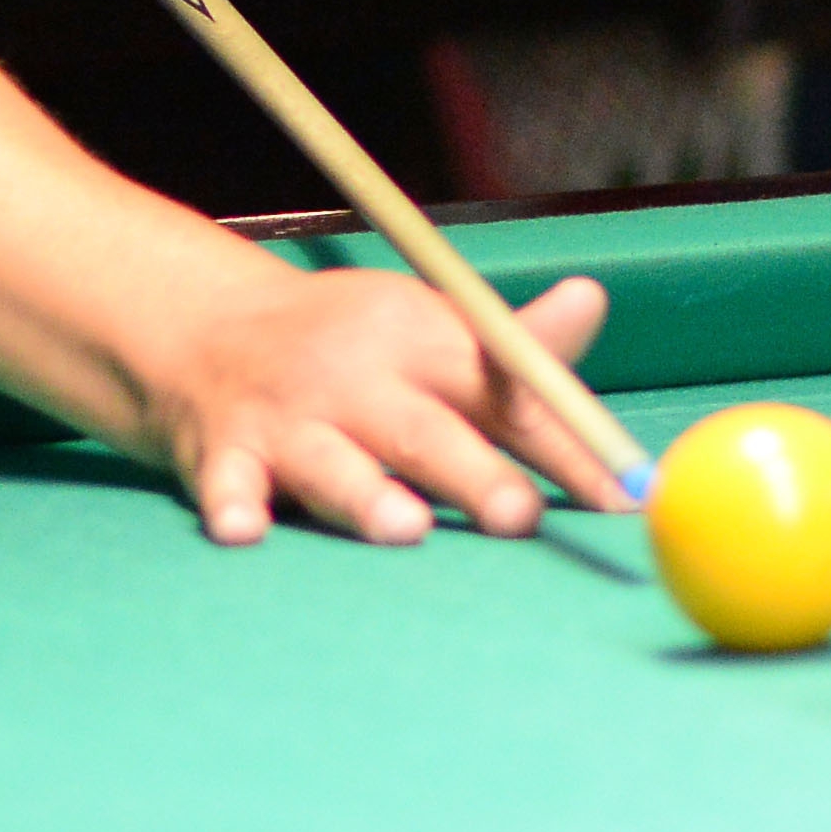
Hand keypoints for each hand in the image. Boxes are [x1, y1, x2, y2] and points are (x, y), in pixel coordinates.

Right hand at [134, 265, 617, 546]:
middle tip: (520, 517)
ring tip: (404, 530)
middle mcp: (355, 376)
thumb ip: (515, 352)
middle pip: (423, 431)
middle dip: (472, 474)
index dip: (565, 445)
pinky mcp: (223, 453)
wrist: (210, 331)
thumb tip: (594, 300)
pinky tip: (245, 531)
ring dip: (366, 495)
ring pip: (331, 464)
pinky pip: (228, 484)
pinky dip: (235, 506)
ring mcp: (286, 417)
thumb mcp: (431, 331)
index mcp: (418, 341)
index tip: (621, 498)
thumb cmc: (352, 350)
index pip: (504, 390)